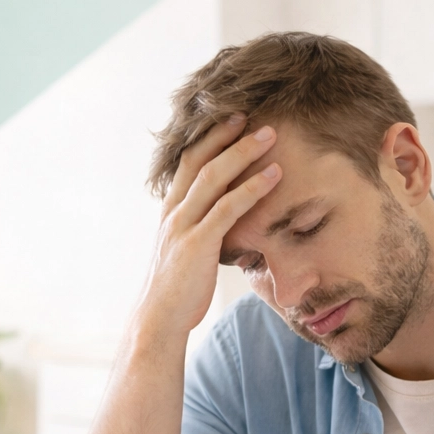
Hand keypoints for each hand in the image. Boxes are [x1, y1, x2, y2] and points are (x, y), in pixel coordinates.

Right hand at [137, 116, 280, 338]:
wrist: (159, 320)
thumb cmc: (178, 291)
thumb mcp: (186, 253)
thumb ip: (201, 231)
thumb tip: (223, 223)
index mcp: (171, 211)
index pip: (188, 162)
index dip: (209, 138)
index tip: (232, 119)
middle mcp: (174, 212)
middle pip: (197, 159)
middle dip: (224, 133)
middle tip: (251, 113)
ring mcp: (183, 226)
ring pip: (212, 177)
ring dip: (243, 152)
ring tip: (270, 135)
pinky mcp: (197, 244)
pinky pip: (226, 208)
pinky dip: (252, 188)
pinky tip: (274, 175)